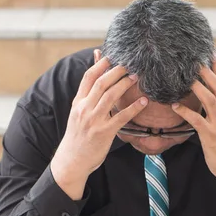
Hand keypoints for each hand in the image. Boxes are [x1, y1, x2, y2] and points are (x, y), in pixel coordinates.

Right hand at [51, 51, 147, 198]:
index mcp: (78, 102)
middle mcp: (84, 109)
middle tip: (130, 64)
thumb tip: (91, 80)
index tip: (114, 56)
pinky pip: (121, 117)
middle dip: (117, 71)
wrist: (72, 160)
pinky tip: (143, 102)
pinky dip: (134, 108)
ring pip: (111, 96)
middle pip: (101, 83)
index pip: (88, 77)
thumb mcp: (78, 113)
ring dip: (125, 84)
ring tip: (137, 77)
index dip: (102, 64)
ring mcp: (94, 120)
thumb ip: (87, 95)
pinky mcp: (104, 132)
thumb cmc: (77, 135)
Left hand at [172, 53, 215, 210]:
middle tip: (194, 58)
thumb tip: (208, 97)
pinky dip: (186, 111)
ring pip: (209, 99)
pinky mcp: (210, 135)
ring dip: (197, 86)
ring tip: (184, 77)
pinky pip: (196, 120)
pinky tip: (174, 105)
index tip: (209, 52)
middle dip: (206, 71)